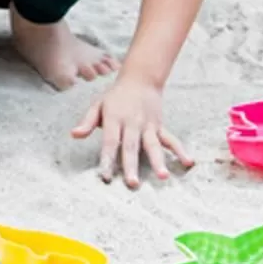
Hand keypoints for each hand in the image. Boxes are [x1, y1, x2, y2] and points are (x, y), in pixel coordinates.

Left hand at [71, 74, 191, 188]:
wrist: (140, 79)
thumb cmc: (115, 96)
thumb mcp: (98, 105)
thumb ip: (87, 121)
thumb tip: (74, 135)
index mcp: (114, 118)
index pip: (110, 141)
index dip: (107, 158)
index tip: (106, 176)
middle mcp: (132, 123)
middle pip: (131, 147)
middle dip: (132, 166)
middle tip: (133, 184)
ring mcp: (148, 125)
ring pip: (153, 145)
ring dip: (158, 161)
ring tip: (163, 177)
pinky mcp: (159, 127)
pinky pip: (170, 140)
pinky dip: (180, 150)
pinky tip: (188, 162)